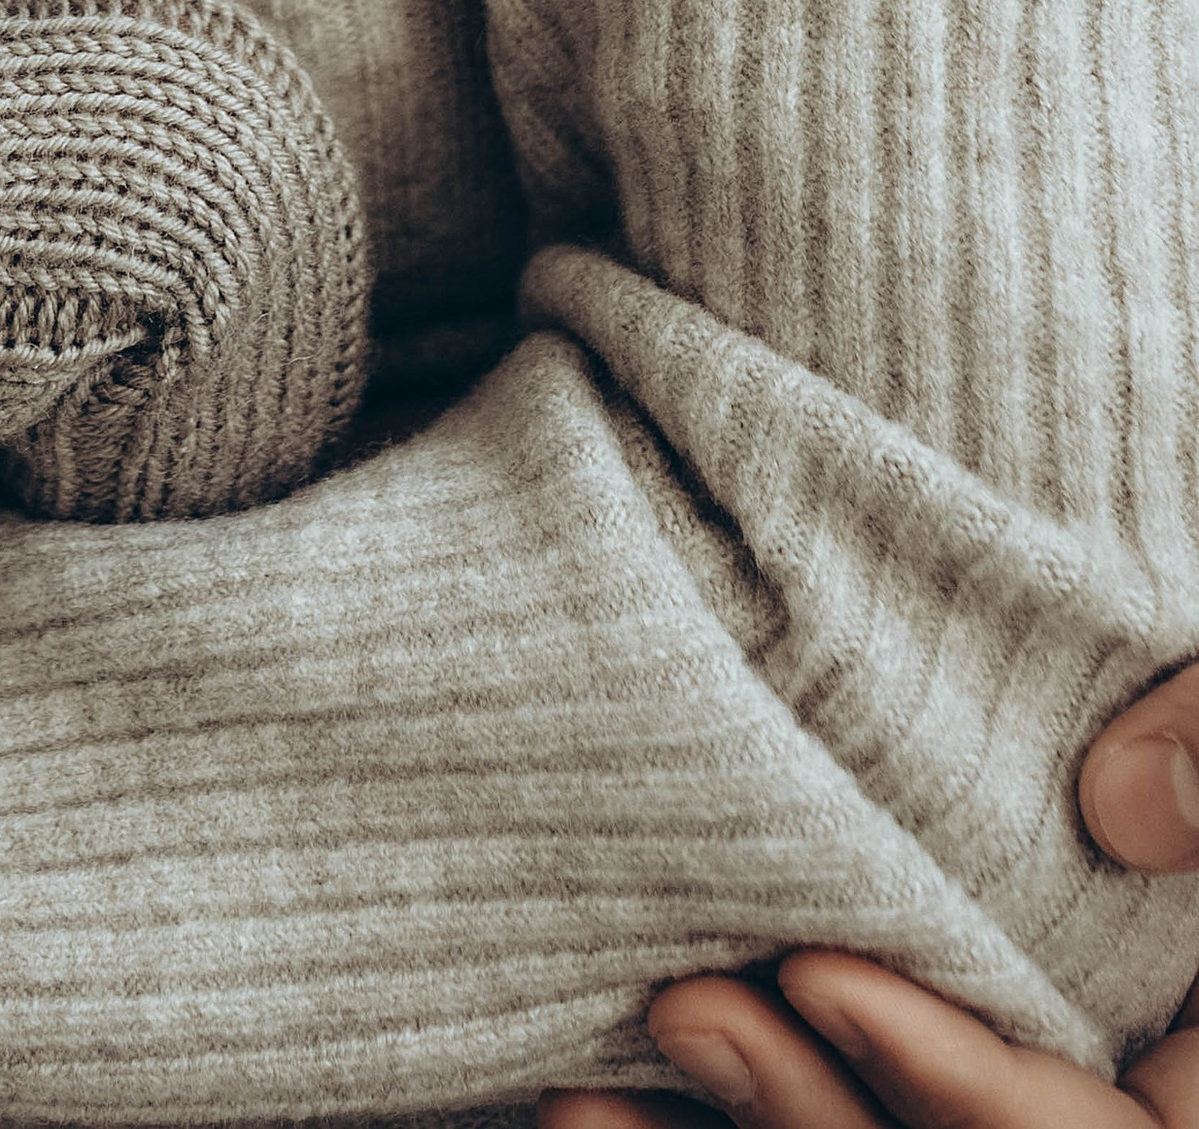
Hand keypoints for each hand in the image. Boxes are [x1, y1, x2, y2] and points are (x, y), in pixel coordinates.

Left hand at [537, 663, 1198, 1126]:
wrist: (1116, 638)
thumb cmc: (1192, 676)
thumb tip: (1131, 812)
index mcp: (1197, 1066)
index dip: (968, 1092)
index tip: (823, 975)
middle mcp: (1102, 1094)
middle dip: (816, 1116)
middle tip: (687, 1005)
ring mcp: (972, 1087)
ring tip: (590, 1081)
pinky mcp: (876, 1062)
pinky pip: (802, 1125)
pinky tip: (581, 1100)